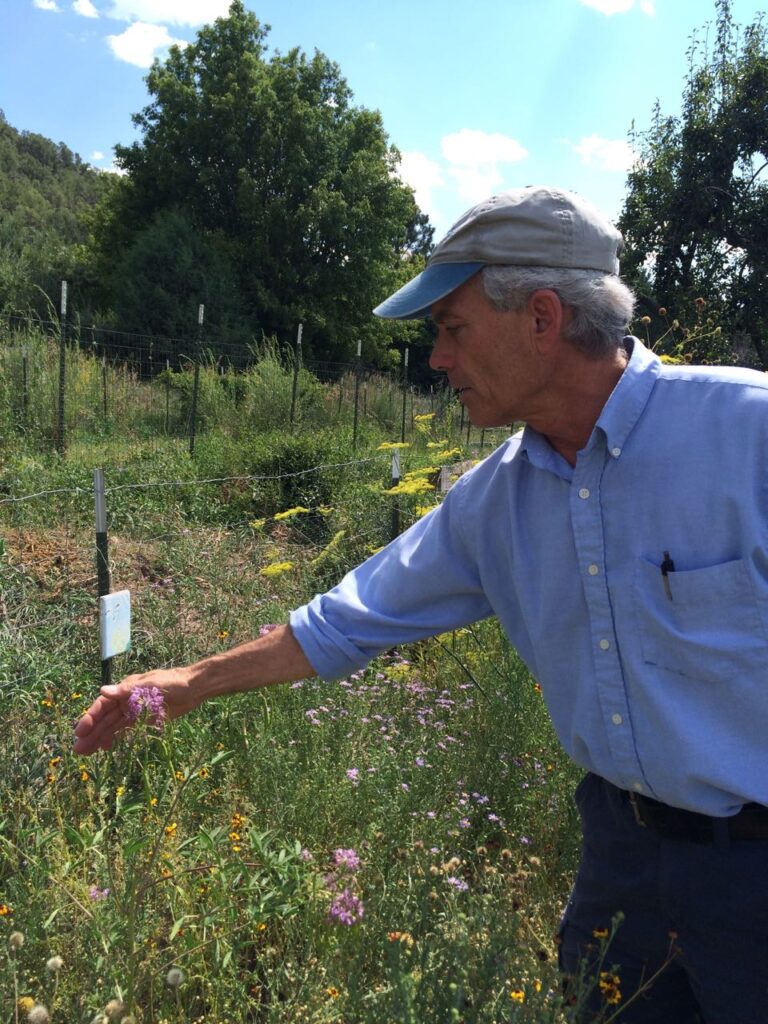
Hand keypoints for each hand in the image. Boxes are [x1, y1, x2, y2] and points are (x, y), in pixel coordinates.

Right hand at [73, 667, 201, 754]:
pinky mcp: (145, 720)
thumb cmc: (172, 681)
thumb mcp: (150, 684)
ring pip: (114, 726)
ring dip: (100, 738)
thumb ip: (127, 690)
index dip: (90, 718)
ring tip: (86, 753)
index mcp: (125, 689)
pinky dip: (116, 738)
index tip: (80, 732)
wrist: (194, 688)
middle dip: (91, 733)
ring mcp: (135, 711)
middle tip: (78, 750)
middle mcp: (127, 700)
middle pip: (106, 718)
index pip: (103, 705)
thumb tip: (102, 690)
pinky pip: (126, 730)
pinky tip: (106, 748)